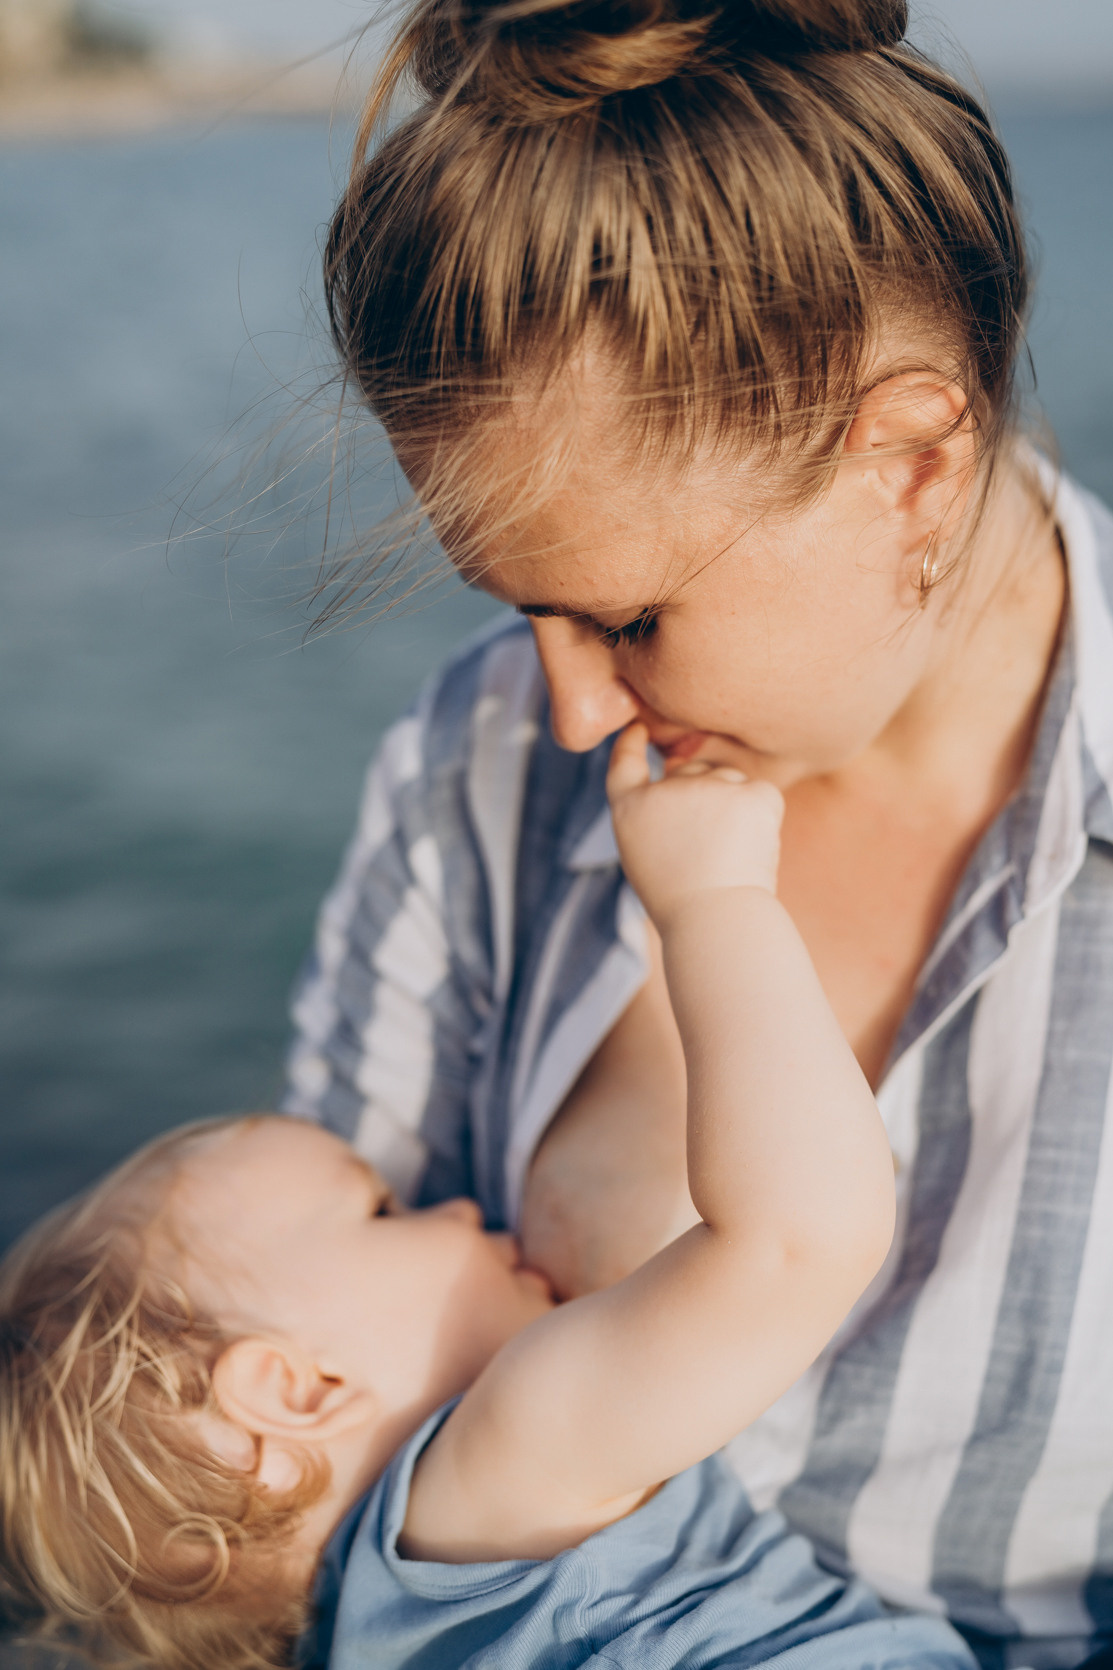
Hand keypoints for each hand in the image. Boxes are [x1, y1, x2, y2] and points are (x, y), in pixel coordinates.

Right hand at [606, 722, 783, 928]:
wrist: (715, 920)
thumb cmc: (680, 899)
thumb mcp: (646, 854)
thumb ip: (656, 813)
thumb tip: (683, 774)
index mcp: (631, 808)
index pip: (624, 764)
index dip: (630, 744)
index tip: (639, 730)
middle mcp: (669, 788)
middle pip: (693, 772)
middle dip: (703, 794)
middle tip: (708, 848)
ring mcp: (712, 786)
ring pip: (729, 780)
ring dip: (733, 806)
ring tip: (729, 853)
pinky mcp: (754, 793)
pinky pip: (760, 793)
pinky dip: (761, 816)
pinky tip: (752, 847)